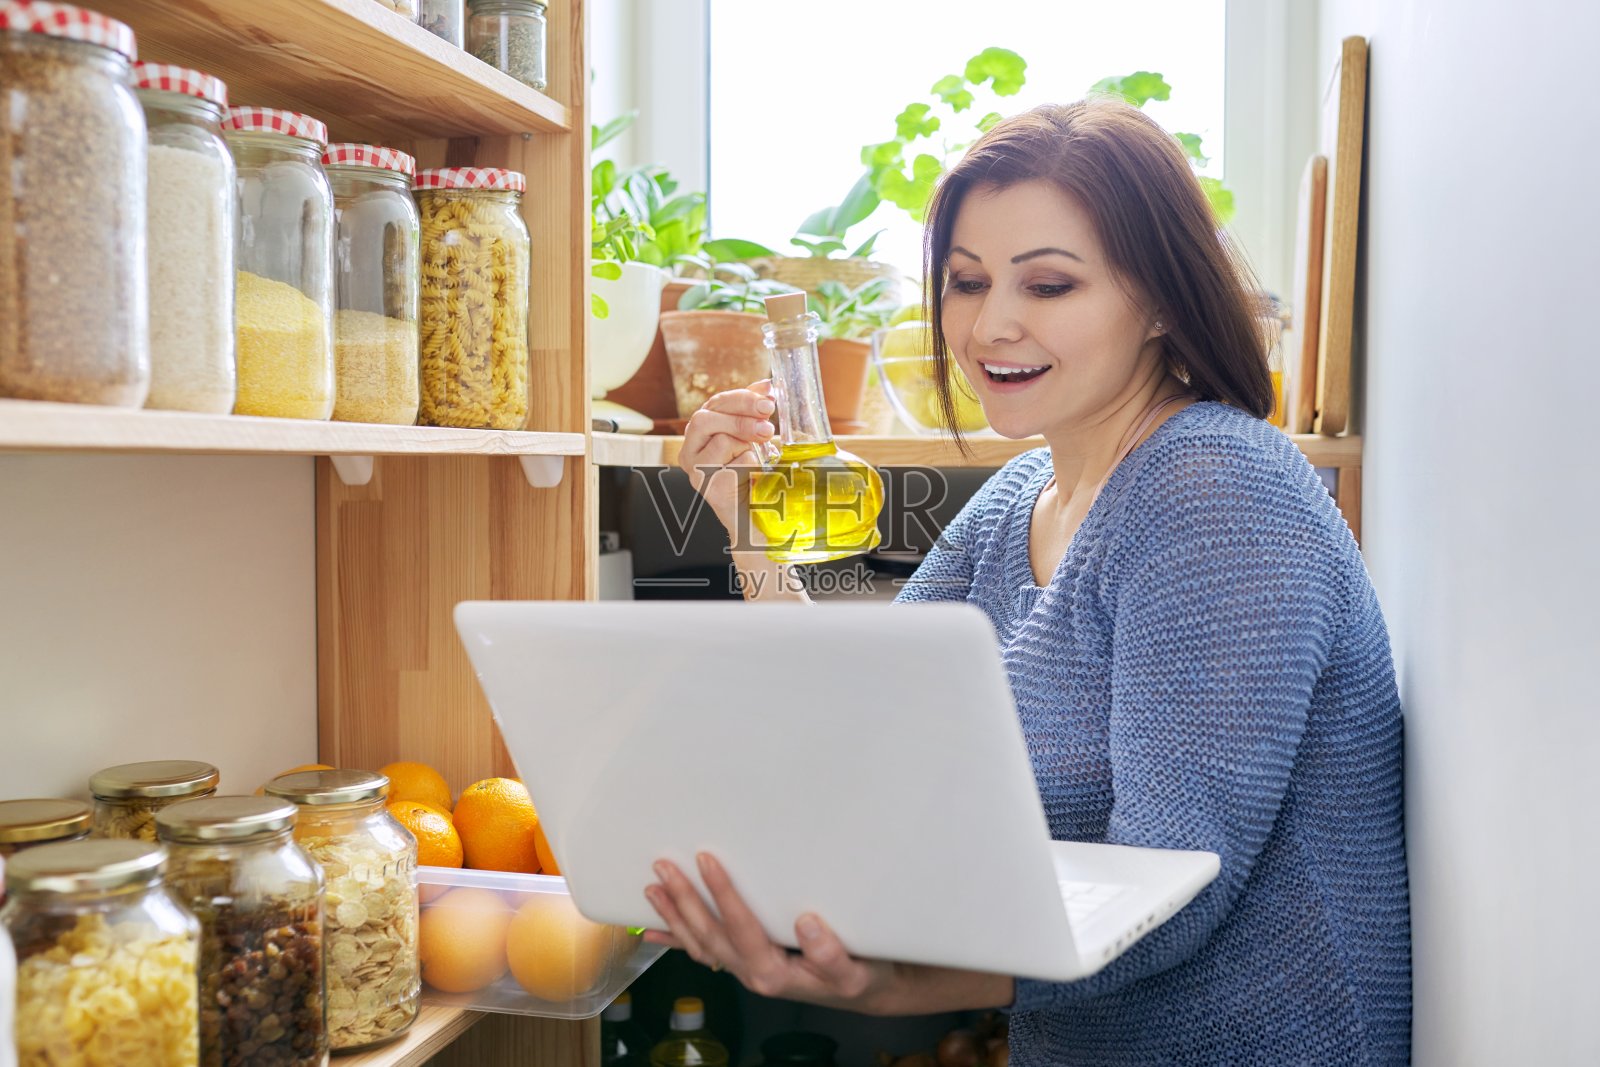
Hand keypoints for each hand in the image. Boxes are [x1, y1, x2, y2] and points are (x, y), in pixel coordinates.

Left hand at [644, 852, 897, 1012]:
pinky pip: (704, 953)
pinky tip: (655, 930)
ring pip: (700, 944)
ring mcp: (745, 970)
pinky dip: (678, 940)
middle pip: (710, 934)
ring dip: (675, 916)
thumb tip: (806, 925)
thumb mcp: (856, 972)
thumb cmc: (860, 977)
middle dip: (684, 900)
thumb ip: (832, 955)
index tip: (708, 861)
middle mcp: (752, 973)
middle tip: (664, 867)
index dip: (722, 893)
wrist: (864, 992)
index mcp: (773, 972)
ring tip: (652, 888)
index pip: (741, 927)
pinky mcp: (745, 964)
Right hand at [677, 381, 776, 532]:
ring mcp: (694, 469)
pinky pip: (732, 465)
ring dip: (747, 444)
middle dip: (742, 417)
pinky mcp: (706, 487)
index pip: (715, 403)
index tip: (769, 399)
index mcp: (700, 431)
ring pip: (720, 440)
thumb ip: (753, 411)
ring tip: (759, 454)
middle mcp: (690, 449)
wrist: (754, 513)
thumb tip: (766, 385)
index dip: (742, 398)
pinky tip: (753, 473)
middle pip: (706, 418)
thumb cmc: (752, 472)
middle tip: (768, 425)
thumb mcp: (752, 436)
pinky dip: (750, 466)